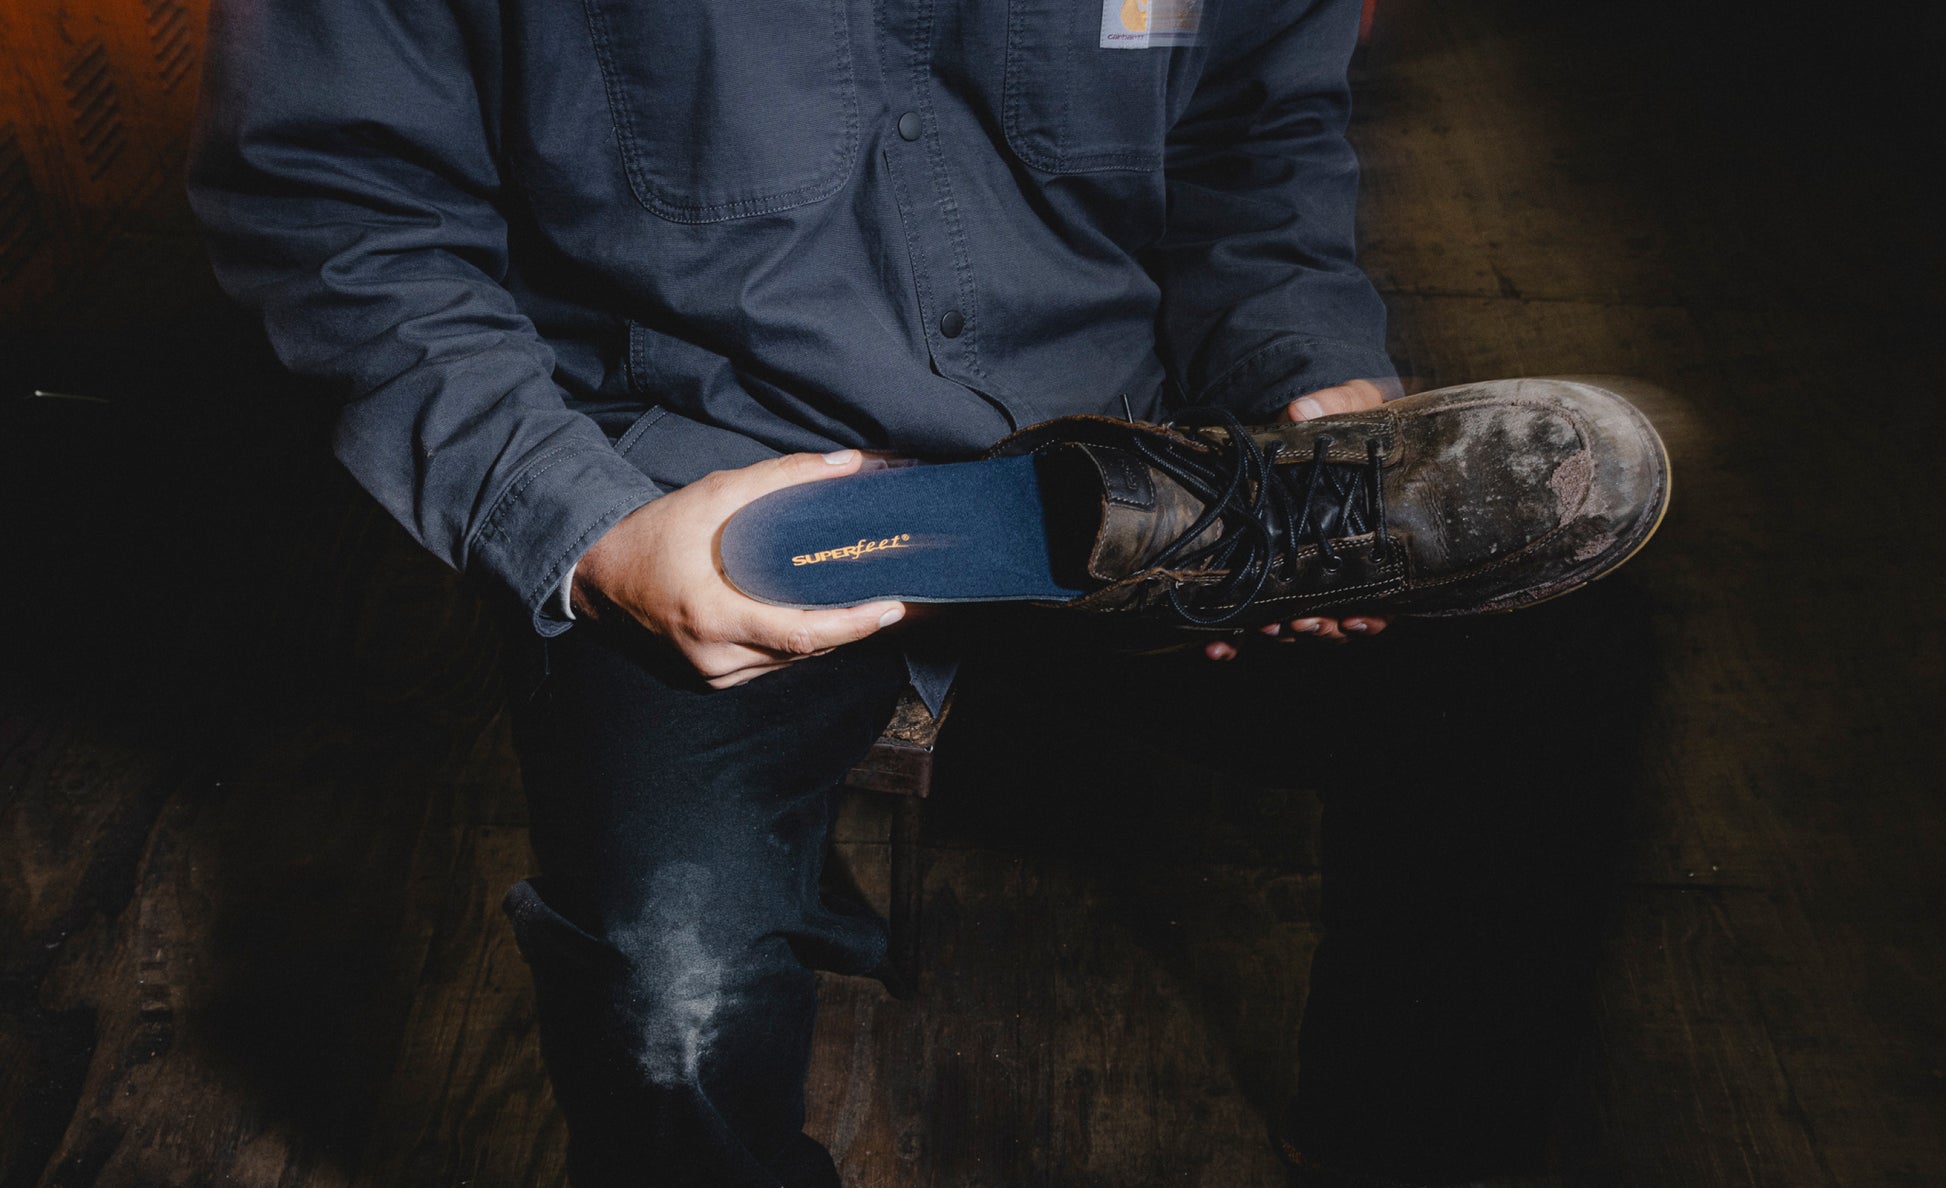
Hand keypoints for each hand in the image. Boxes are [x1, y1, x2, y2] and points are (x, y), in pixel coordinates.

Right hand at [573, 450, 905, 688]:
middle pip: (803, 650)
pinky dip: (790, 643)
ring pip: (788, 662)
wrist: (595, 575)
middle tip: (880, 593)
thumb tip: (846, 465)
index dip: (853, 624)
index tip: (891, 607)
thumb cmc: (652, 534)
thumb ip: (781, 480)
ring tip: (848, 600)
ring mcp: (711, 676)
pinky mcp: (709, 681)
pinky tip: (804, 614)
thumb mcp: (714, 495)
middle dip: (845, 623)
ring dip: (820, 634)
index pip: (802, 634)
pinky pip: (767, 666)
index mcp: (713, 617)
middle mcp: (714, 658)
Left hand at [1204, 379, 1392, 660]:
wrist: (1318, 422)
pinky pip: (1252, 614)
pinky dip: (1236, 639)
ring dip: (1281, 633)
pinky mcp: (1265, 573)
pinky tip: (1220, 650)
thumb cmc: (1355, 418)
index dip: (1369, 617)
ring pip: (1295, 622)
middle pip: (1334, 618)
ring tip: (1268, 631)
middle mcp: (1338, 567)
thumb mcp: (1357, 404)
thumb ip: (1338, 404)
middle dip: (1318, 628)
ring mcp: (1301, 574)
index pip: (1379, 597)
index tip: (1352, 619)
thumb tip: (1300, 409)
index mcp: (1372, 544)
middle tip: (1302, 625)